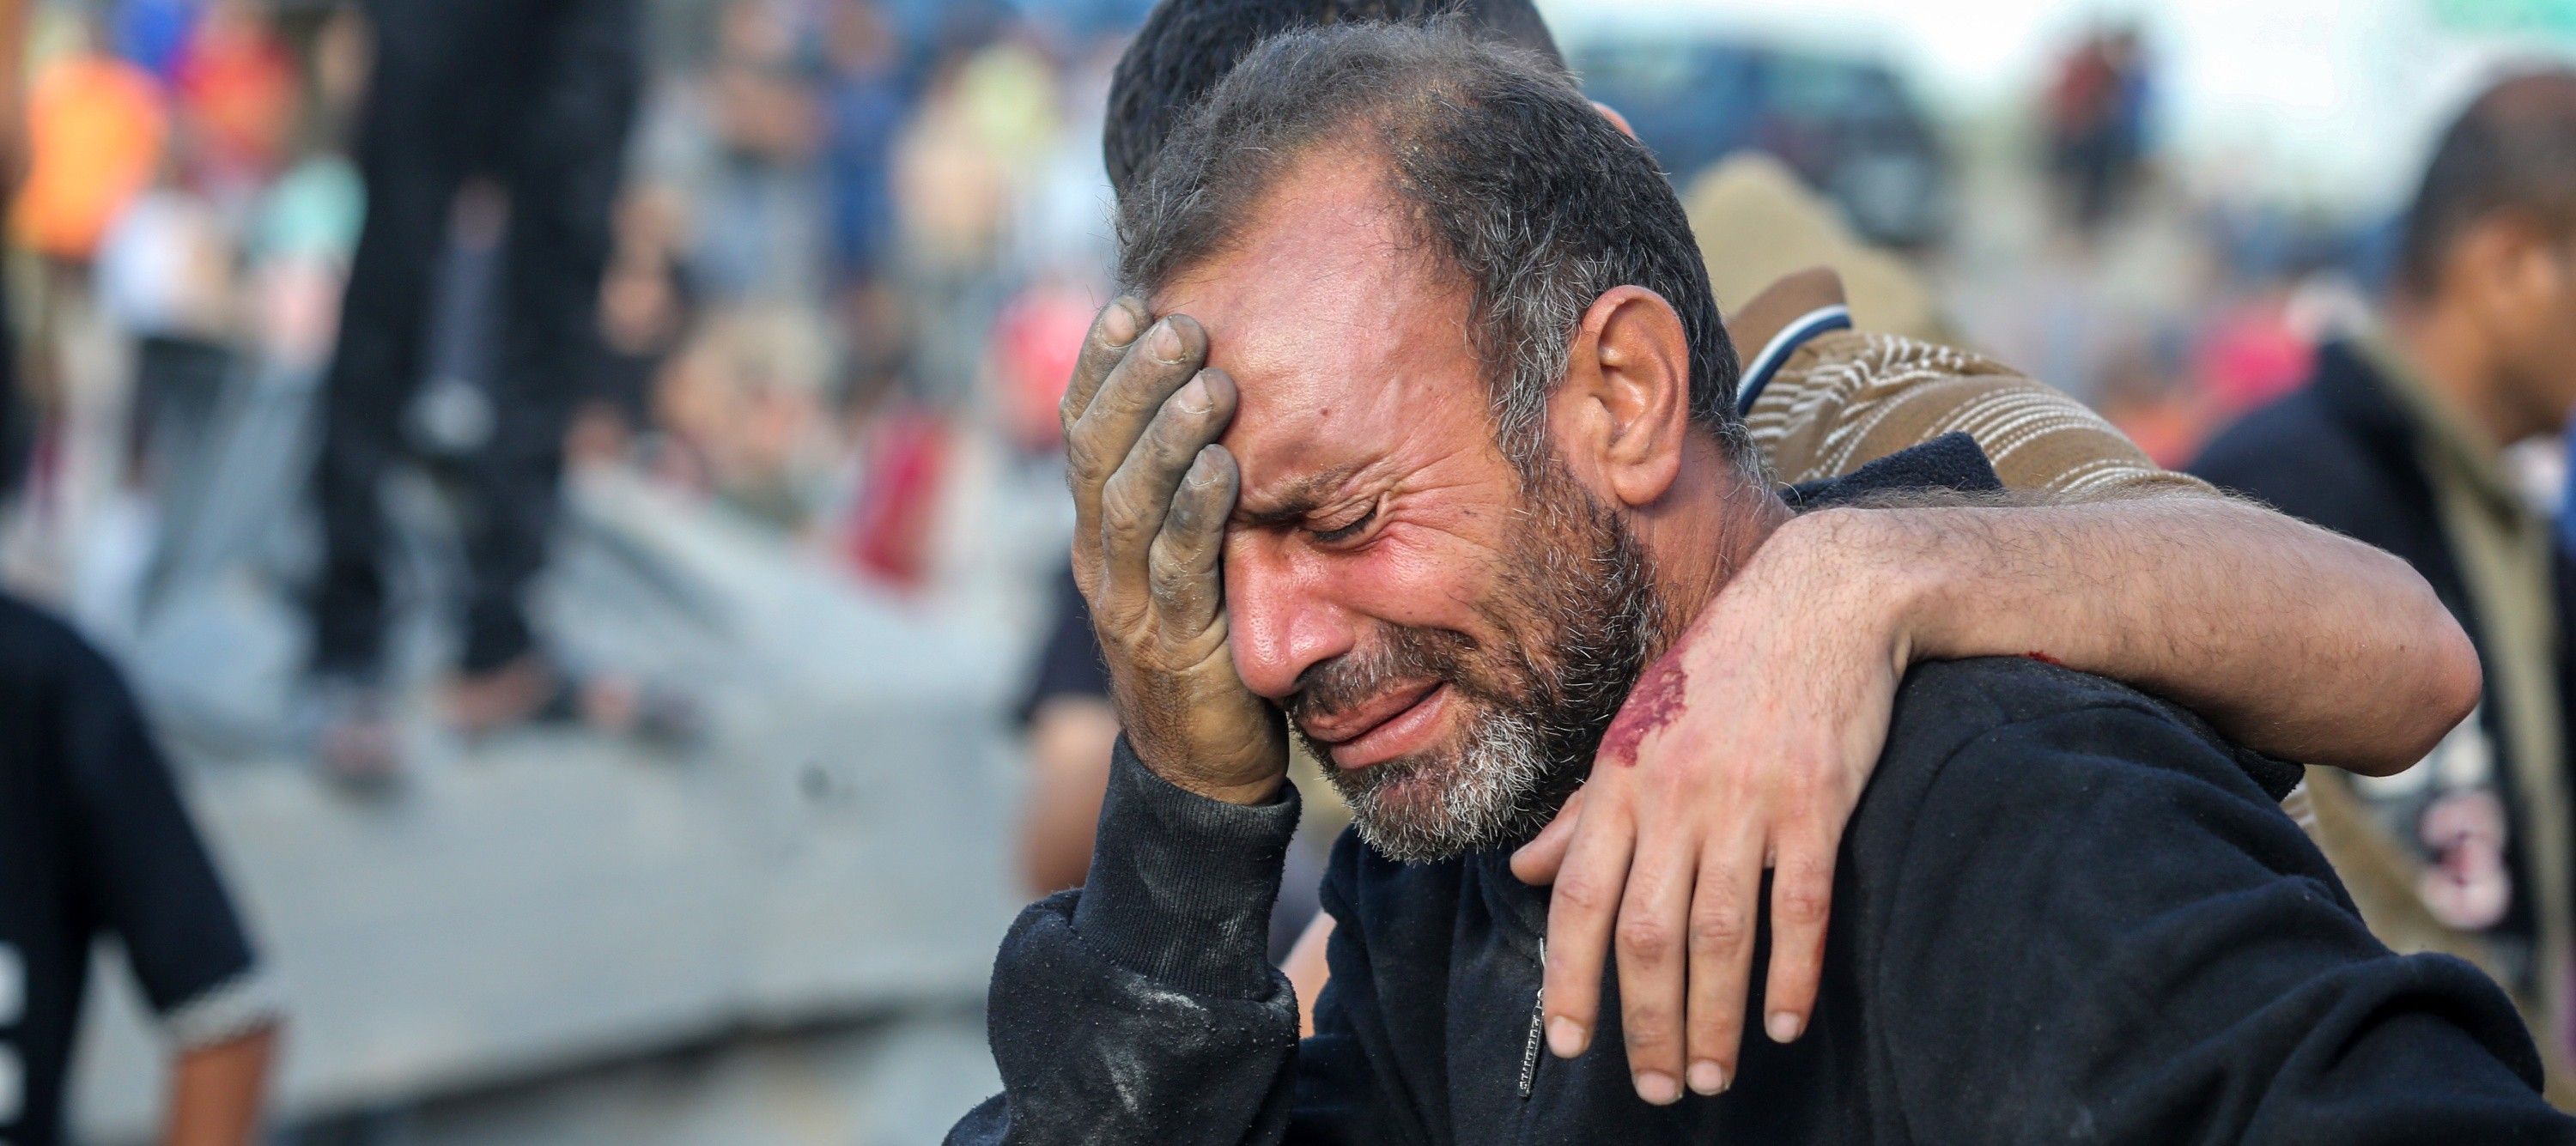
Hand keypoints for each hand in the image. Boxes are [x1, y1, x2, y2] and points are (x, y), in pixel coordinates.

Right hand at [1061, 297, 1285, 803]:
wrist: (1201, 772)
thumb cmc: (1206, 650)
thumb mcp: (1183, 564)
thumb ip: (1183, 499)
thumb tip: (1213, 406)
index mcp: (1095, 535)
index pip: (1083, 435)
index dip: (1100, 368)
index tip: (1128, 302)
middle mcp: (1097, 562)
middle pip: (1099, 452)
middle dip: (1134, 380)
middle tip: (1177, 322)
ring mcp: (1127, 605)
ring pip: (1131, 502)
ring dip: (1168, 434)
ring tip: (1207, 377)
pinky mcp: (1172, 645)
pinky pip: (1178, 568)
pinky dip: (1198, 511)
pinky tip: (1225, 465)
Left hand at [1510, 509, 1917, 1103]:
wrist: (1823, 597)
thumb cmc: (1722, 667)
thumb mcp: (1634, 726)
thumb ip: (1584, 811)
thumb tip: (1523, 872)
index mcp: (1619, 779)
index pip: (1579, 898)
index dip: (1569, 979)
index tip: (1571, 1045)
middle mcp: (1674, 795)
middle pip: (1648, 935)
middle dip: (1644, 1024)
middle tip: (1654, 1089)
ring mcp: (1747, 801)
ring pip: (1720, 936)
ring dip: (1712, 1020)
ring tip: (1708, 1077)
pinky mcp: (1816, 803)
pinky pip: (1801, 909)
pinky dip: (1793, 975)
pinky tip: (1786, 1023)